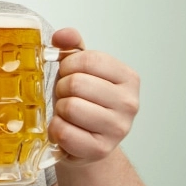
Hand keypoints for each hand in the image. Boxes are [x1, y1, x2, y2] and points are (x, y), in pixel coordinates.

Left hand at [48, 27, 139, 165]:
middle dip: (62, 88)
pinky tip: (64, 129)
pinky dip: (55, 130)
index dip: (68, 65)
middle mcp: (129, 103)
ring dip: (59, 109)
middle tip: (67, 96)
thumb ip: (71, 47)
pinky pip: (64, 132)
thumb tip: (61, 35)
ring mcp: (118, 129)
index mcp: (128, 78)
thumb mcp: (80, 70)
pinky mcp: (100, 150)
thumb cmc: (83, 102)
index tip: (69, 74)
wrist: (86, 141)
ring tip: (67, 113)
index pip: (88, 60)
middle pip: (76, 84)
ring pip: (70, 108)